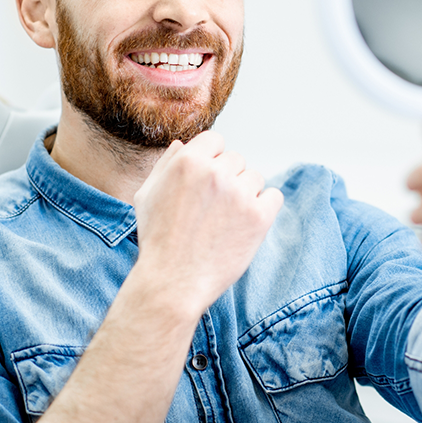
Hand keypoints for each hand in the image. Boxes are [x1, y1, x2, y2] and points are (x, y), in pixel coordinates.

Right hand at [133, 131, 283, 316]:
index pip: (215, 140)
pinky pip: (274, 196)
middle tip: (214, 208)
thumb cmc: (158, 240)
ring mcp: (239, 194)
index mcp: (188, 161)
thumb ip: (166, 164)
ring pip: (255, 177)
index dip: (212, 159)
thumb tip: (183, 144)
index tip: (208, 180)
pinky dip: (265, 208)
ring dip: (246, 193)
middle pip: (236, 159)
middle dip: (228, 178)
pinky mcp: (259, 216)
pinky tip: (247, 224)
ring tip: (227, 220)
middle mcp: (215, 173)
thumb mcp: (147, 195)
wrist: (173, 283)